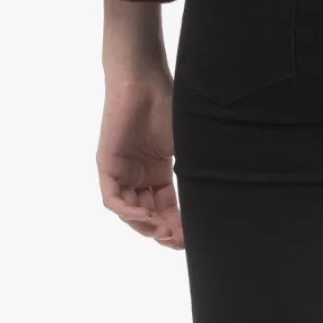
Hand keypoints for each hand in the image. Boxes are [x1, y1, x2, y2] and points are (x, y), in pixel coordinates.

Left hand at [96, 73, 183, 248]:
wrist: (145, 81)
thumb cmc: (169, 107)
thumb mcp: (186, 148)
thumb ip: (195, 174)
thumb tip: (216, 200)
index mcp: (157, 173)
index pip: (166, 209)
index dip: (177, 226)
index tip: (190, 240)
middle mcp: (138, 176)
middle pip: (148, 215)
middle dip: (163, 232)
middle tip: (178, 241)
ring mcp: (122, 171)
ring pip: (129, 211)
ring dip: (146, 226)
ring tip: (164, 231)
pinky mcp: (107, 164)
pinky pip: (113, 198)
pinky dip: (128, 211)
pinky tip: (146, 216)